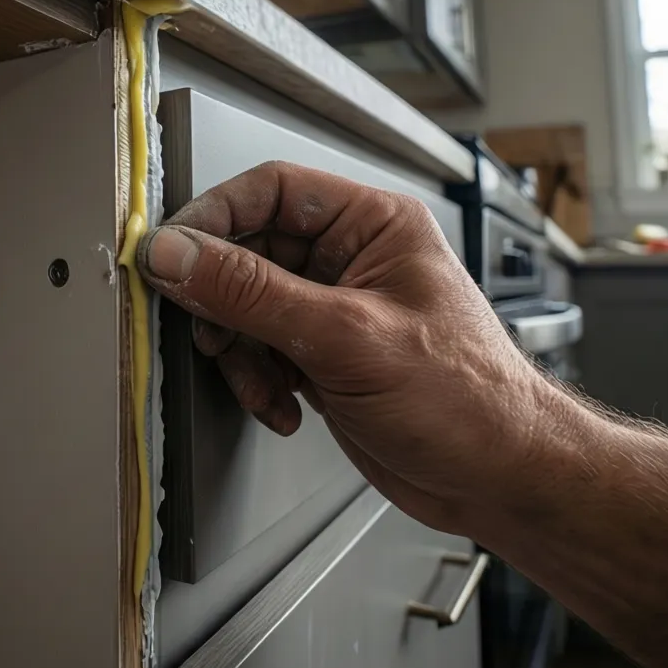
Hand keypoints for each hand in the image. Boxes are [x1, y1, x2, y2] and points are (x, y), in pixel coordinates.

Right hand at [137, 161, 552, 534]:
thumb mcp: (347, 337)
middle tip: (211, 333)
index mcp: (374, 225)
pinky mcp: (325, 357)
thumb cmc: (468, 399)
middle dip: (224, 301)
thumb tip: (180, 255)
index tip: (170, 253)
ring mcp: (336, 310)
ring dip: (241, 352)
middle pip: (249, 253)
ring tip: (264, 385)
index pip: (272, 191)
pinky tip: (287, 407)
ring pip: (247, 308)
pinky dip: (259, 382)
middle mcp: (352, 260)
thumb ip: (253, 293)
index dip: (214, 217)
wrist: (497, 476)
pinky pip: (261, 351)